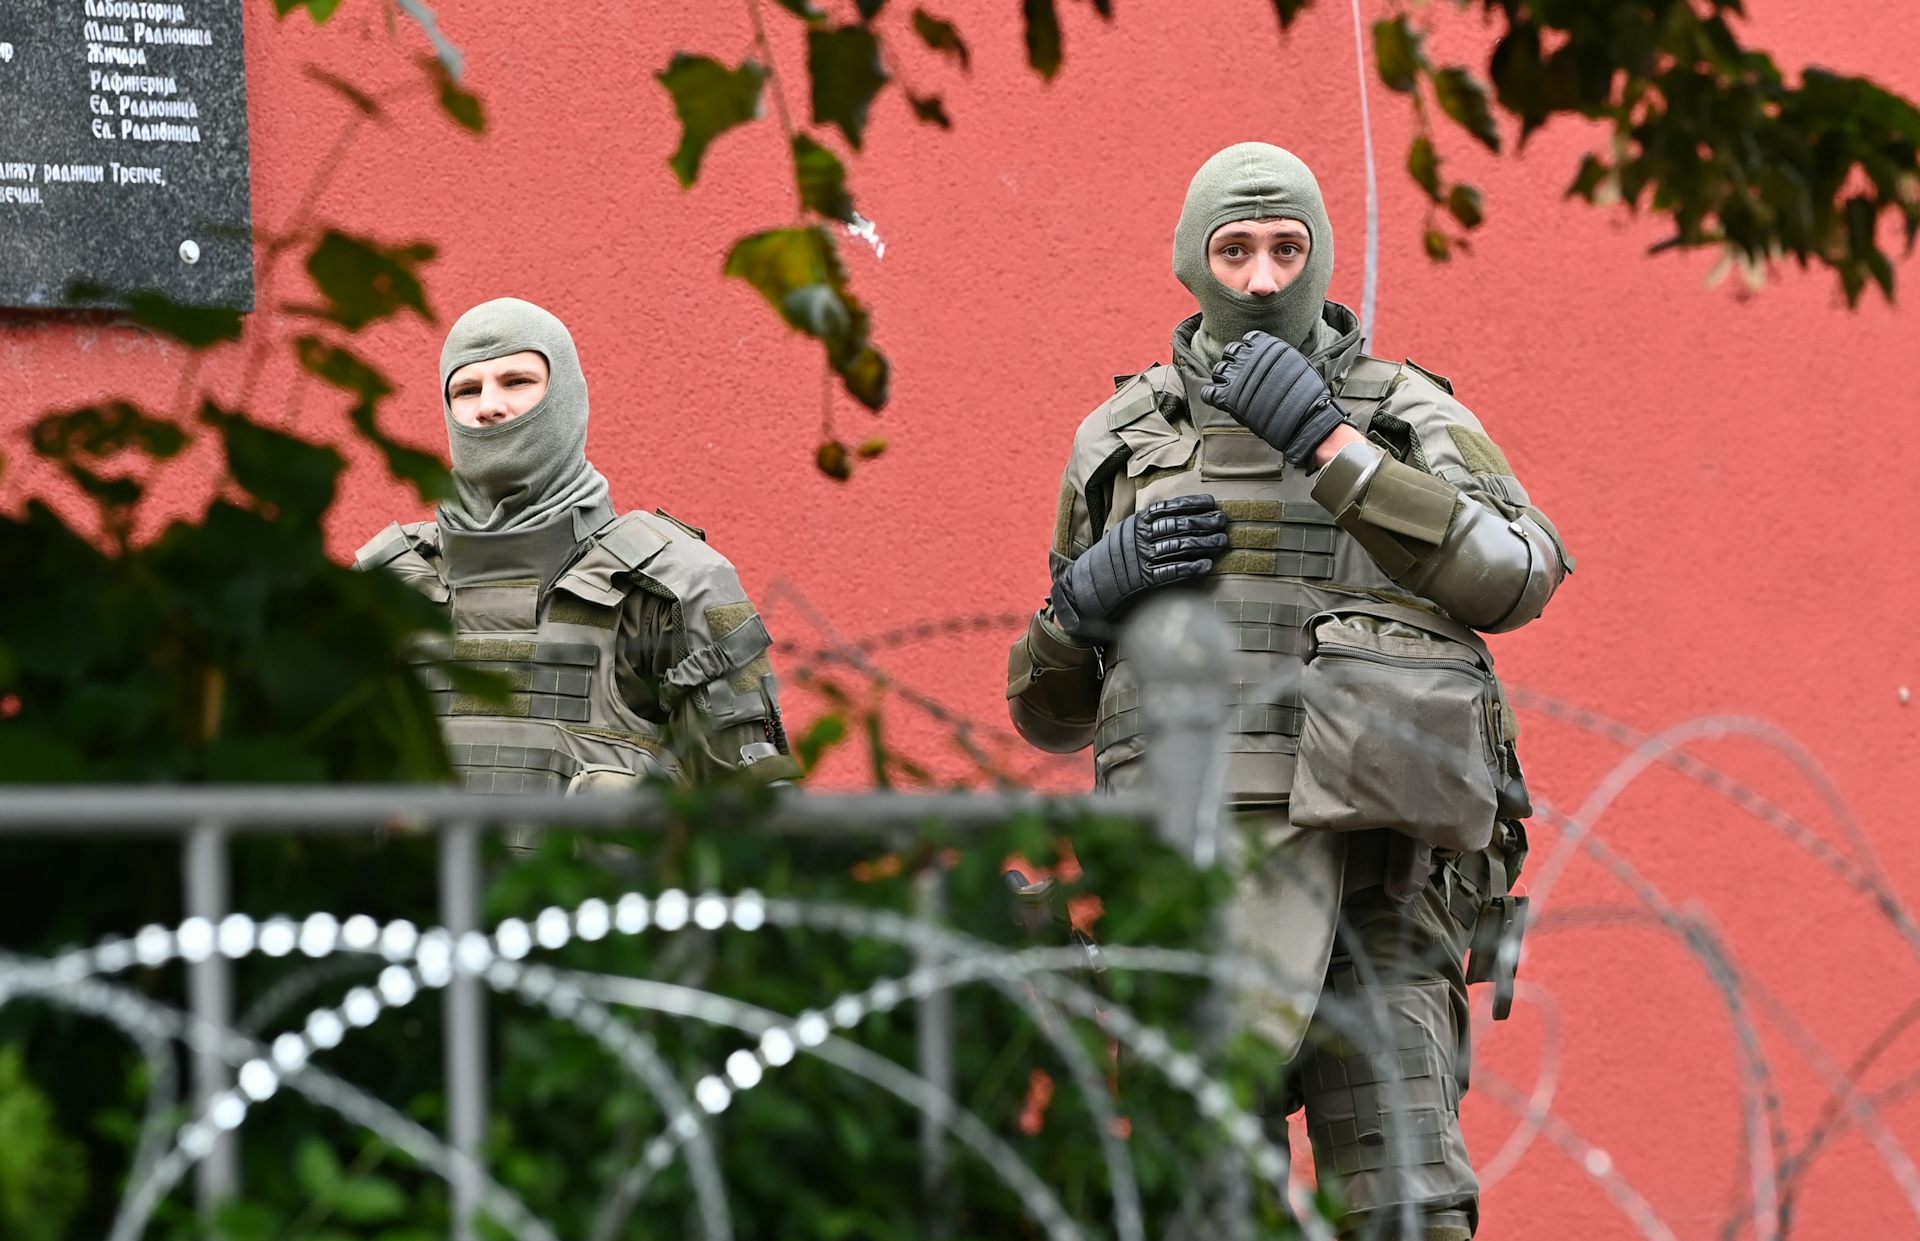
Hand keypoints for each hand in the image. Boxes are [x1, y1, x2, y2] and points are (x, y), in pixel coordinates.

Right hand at [1051, 494, 1228, 638]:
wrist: (1087, 586)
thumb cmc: (1111, 560)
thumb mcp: (1125, 534)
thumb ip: (1147, 525)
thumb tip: (1177, 517)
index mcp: (1135, 523)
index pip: (1169, 508)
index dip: (1192, 504)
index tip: (1211, 503)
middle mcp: (1139, 538)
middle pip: (1178, 526)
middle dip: (1204, 522)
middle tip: (1223, 522)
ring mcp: (1141, 558)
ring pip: (1179, 547)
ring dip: (1204, 544)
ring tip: (1222, 542)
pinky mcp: (1143, 580)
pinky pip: (1171, 572)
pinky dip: (1191, 568)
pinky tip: (1206, 566)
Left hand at [1200, 330, 1349, 466]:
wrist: (1305, 419)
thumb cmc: (1307, 394)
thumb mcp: (1296, 363)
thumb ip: (1277, 357)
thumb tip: (1268, 359)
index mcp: (1266, 345)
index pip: (1247, 340)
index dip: (1248, 351)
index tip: (1254, 364)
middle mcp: (1248, 357)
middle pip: (1230, 353)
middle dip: (1235, 364)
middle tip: (1244, 380)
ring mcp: (1236, 376)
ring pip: (1218, 370)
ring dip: (1224, 379)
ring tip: (1236, 391)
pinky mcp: (1228, 398)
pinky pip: (1208, 393)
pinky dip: (1212, 396)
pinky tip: (1222, 401)